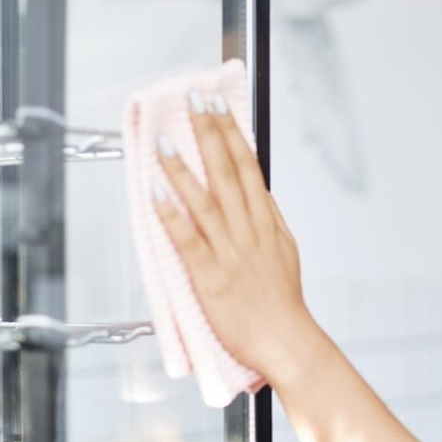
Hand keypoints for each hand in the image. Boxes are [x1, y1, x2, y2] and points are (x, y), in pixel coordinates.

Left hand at [153, 90, 315, 376]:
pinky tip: (156, 191)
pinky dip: (171, 213)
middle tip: (194, 101)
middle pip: (226, 172)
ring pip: (205, 200)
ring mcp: (229, 251)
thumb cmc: (281, 303)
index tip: (217, 104)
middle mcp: (248, 230)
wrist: (285, 341)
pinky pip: (188, 239)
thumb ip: (270, 218)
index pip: (247, 167)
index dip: (231, 132)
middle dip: (209, 133)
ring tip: (166, 140)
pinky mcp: (210, 276)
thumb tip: (259, 191)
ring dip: (183, 167)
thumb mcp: (285, 250)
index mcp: (265, 222)